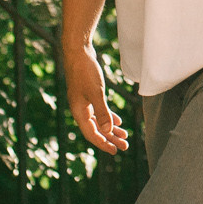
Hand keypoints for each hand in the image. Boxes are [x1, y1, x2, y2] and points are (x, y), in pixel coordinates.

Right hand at [61, 38, 128, 153]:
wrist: (78, 52)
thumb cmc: (85, 71)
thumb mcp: (96, 92)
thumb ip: (102, 112)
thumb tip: (107, 130)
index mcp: (79, 112)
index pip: (92, 134)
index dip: (104, 143)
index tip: (115, 151)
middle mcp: (80, 110)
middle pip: (96, 129)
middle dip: (110, 138)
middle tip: (124, 146)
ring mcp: (83, 102)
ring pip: (98, 121)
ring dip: (111, 129)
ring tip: (124, 136)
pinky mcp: (88, 95)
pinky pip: (99, 111)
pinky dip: (108, 117)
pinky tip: (118, 121)